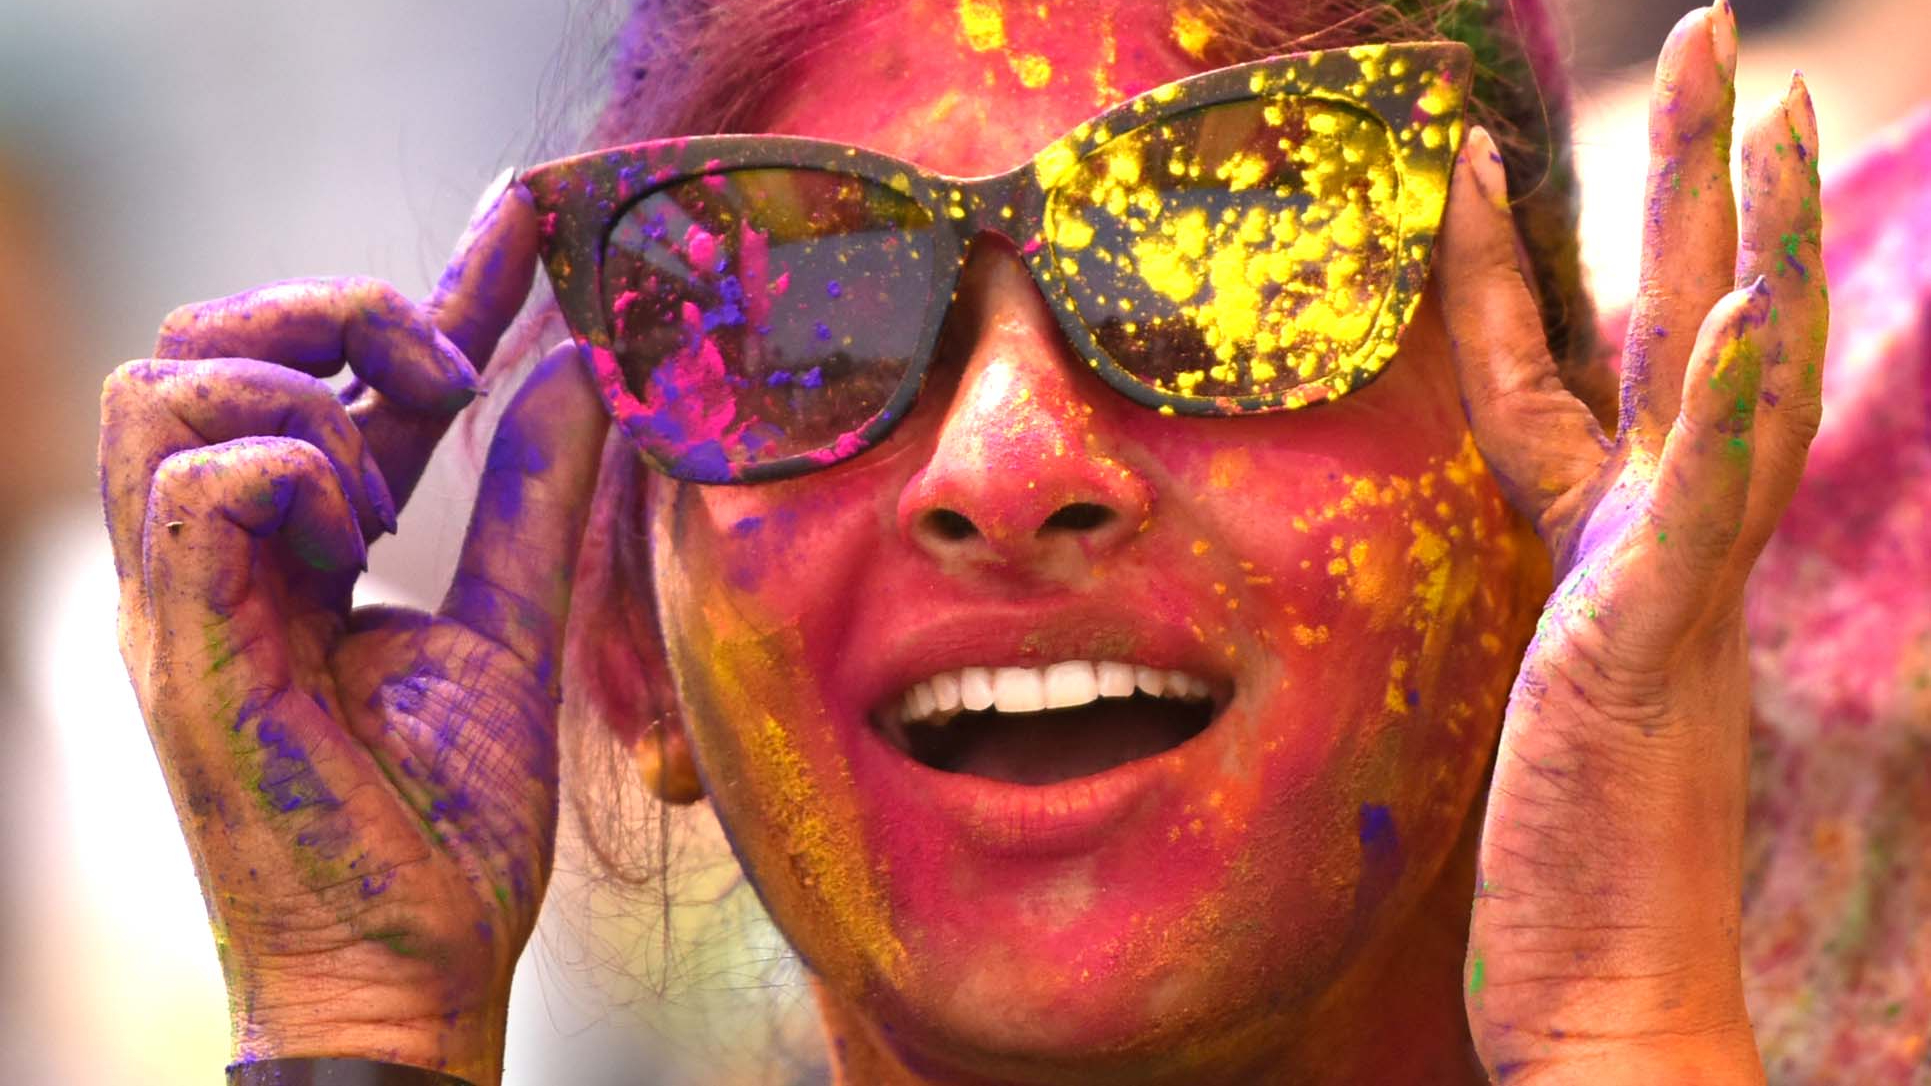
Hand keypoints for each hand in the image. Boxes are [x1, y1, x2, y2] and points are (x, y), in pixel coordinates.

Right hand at [99, 174, 607, 1084]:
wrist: (408, 976)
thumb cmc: (441, 832)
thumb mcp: (507, 630)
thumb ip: (530, 506)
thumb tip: (576, 378)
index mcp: (283, 553)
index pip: (329, 376)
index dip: (420, 286)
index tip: (521, 221)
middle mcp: (212, 561)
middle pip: (195, 340)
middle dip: (327, 312)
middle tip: (443, 376)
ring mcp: (181, 600)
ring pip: (161, 383)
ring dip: (302, 396)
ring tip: (388, 494)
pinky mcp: (179, 650)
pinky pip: (193, 483)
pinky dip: (293, 475)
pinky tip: (359, 544)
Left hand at [1435, 3, 1825, 1081]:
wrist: (1617, 997)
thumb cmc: (1572, 870)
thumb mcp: (1540, 697)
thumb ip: (1551, 614)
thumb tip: (1527, 587)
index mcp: (1609, 552)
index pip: (1562, 374)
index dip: (1516, 266)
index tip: (1486, 158)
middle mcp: (1660, 550)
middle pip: (1686, 328)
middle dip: (1698, 181)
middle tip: (1726, 41)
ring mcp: (1670, 594)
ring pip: (1724, 384)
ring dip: (1743, 241)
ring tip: (1763, 109)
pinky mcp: (1654, 652)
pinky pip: (1701, 509)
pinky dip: (1738, 403)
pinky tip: (1750, 307)